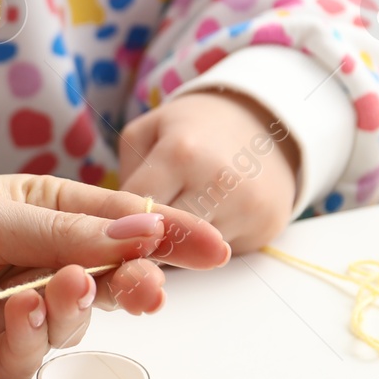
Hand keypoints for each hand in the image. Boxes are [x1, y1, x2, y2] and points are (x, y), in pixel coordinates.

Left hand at [0, 174, 230, 378]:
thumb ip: (66, 230)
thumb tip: (146, 228)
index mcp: (36, 217)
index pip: (116, 225)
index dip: (165, 236)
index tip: (214, 248)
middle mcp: (27, 270)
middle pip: (104, 283)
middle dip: (131, 284)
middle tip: (147, 287)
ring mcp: (4, 322)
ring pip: (67, 329)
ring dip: (72, 309)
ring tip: (60, 286)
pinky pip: (20, 366)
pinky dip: (25, 341)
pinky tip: (15, 313)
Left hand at [118, 91, 298, 252]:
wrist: (261, 123)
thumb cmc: (191, 130)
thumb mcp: (147, 132)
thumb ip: (125, 175)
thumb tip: (122, 227)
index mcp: (181, 153)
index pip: (137, 213)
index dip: (120, 225)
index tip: (112, 229)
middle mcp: (219, 182)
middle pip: (166, 240)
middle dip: (146, 243)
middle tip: (136, 238)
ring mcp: (247, 207)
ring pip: (192, 255)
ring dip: (176, 250)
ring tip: (173, 225)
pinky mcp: (266, 226)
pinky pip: (219, 255)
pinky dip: (205, 250)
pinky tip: (204, 227)